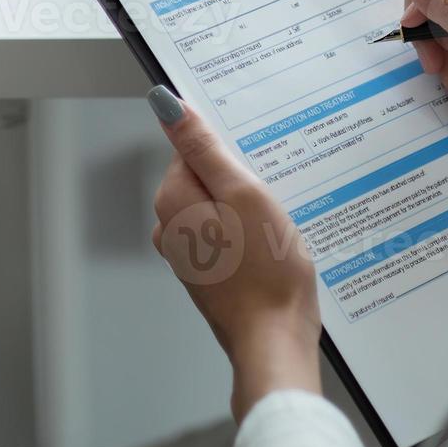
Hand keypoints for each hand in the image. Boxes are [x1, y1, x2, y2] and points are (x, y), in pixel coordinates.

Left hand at [146, 86, 321, 420]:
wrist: (275, 342)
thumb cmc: (266, 272)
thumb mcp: (243, 194)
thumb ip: (204, 147)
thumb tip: (165, 104)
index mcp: (174, 200)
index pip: (193, 146)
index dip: (232, 146)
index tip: (261, 159)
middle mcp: (171, 226)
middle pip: (208, 175)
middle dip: (244, 177)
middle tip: (278, 190)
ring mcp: (190, 253)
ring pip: (222, 205)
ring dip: (252, 205)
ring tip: (282, 220)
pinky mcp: (212, 272)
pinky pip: (230, 233)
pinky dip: (252, 231)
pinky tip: (277, 242)